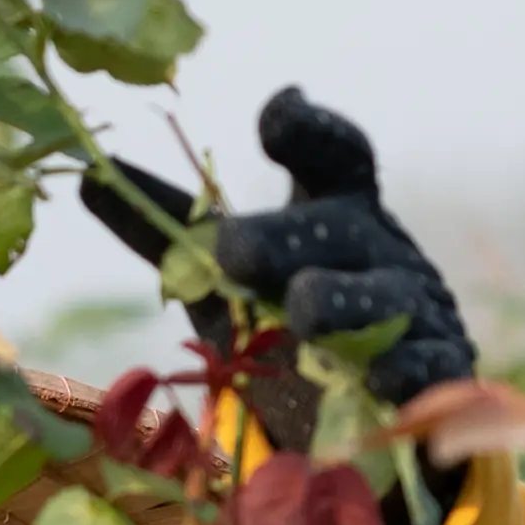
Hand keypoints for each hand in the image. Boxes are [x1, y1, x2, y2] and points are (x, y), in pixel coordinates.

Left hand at [83, 85, 477, 412]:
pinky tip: (378, 382)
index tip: (279, 111)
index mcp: (332, 212)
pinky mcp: (434, 372)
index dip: (311, 133)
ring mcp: (412, 309)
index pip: (333, 156)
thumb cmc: (285, 324)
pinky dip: (401, 375)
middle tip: (234, 253)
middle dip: (286, 237)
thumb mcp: (227, 281)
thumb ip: (172, 234)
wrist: (359, 413)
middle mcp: (376, 249)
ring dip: (342, 301)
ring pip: (381, 294)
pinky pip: (423, 369)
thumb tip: (90, 179)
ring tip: (304, 313)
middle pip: (336, 227)